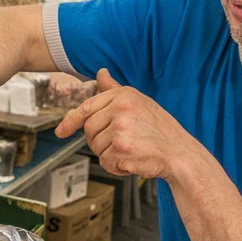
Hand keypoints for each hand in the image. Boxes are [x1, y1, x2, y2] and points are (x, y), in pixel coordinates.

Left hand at [54, 69, 195, 179]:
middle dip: (100, 141)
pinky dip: (116, 167)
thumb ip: (115, 89)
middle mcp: (120, 108)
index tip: (61, 131)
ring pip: (96, 147)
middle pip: (89, 130)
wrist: (180, 153)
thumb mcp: (139, 102)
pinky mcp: (120, 148)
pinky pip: (105, 162)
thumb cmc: (161, 130)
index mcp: (124, 95)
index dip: (70, 121)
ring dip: (110, 155)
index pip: (87, 107)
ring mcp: (120, 128)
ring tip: (132, 150)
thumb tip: (101, 73)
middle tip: (122, 144)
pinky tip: (133, 161)